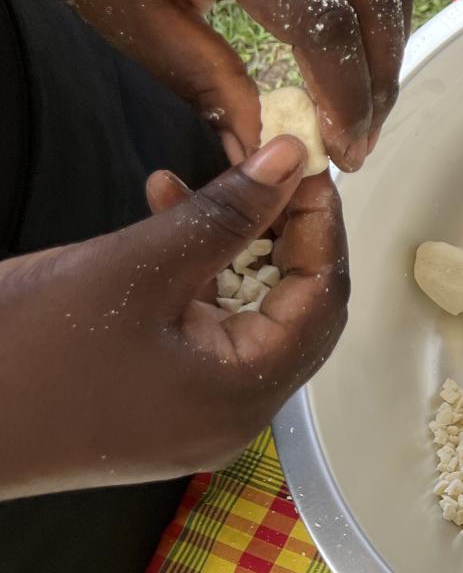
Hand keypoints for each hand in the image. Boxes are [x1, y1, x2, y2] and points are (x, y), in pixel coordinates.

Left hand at [0, 0, 411, 170]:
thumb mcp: (133, 19)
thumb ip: (208, 85)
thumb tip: (259, 151)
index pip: (324, 19)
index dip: (346, 93)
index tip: (344, 148)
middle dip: (379, 75)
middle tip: (363, 136)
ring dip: (389, 37)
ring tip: (369, 96)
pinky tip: (362, 41)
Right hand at [0, 136, 348, 499]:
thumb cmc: (28, 350)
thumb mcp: (132, 268)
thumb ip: (223, 214)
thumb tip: (293, 158)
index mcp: (244, 394)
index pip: (322, 299)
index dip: (322, 225)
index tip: (308, 162)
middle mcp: (237, 414)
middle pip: (296, 309)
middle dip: (288, 231)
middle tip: (273, 164)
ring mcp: (198, 413)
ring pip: (249, 312)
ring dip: (238, 243)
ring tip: (218, 174)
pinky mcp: (162, 401)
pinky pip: (204, 327)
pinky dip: (198, 272)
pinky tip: (169, 207)